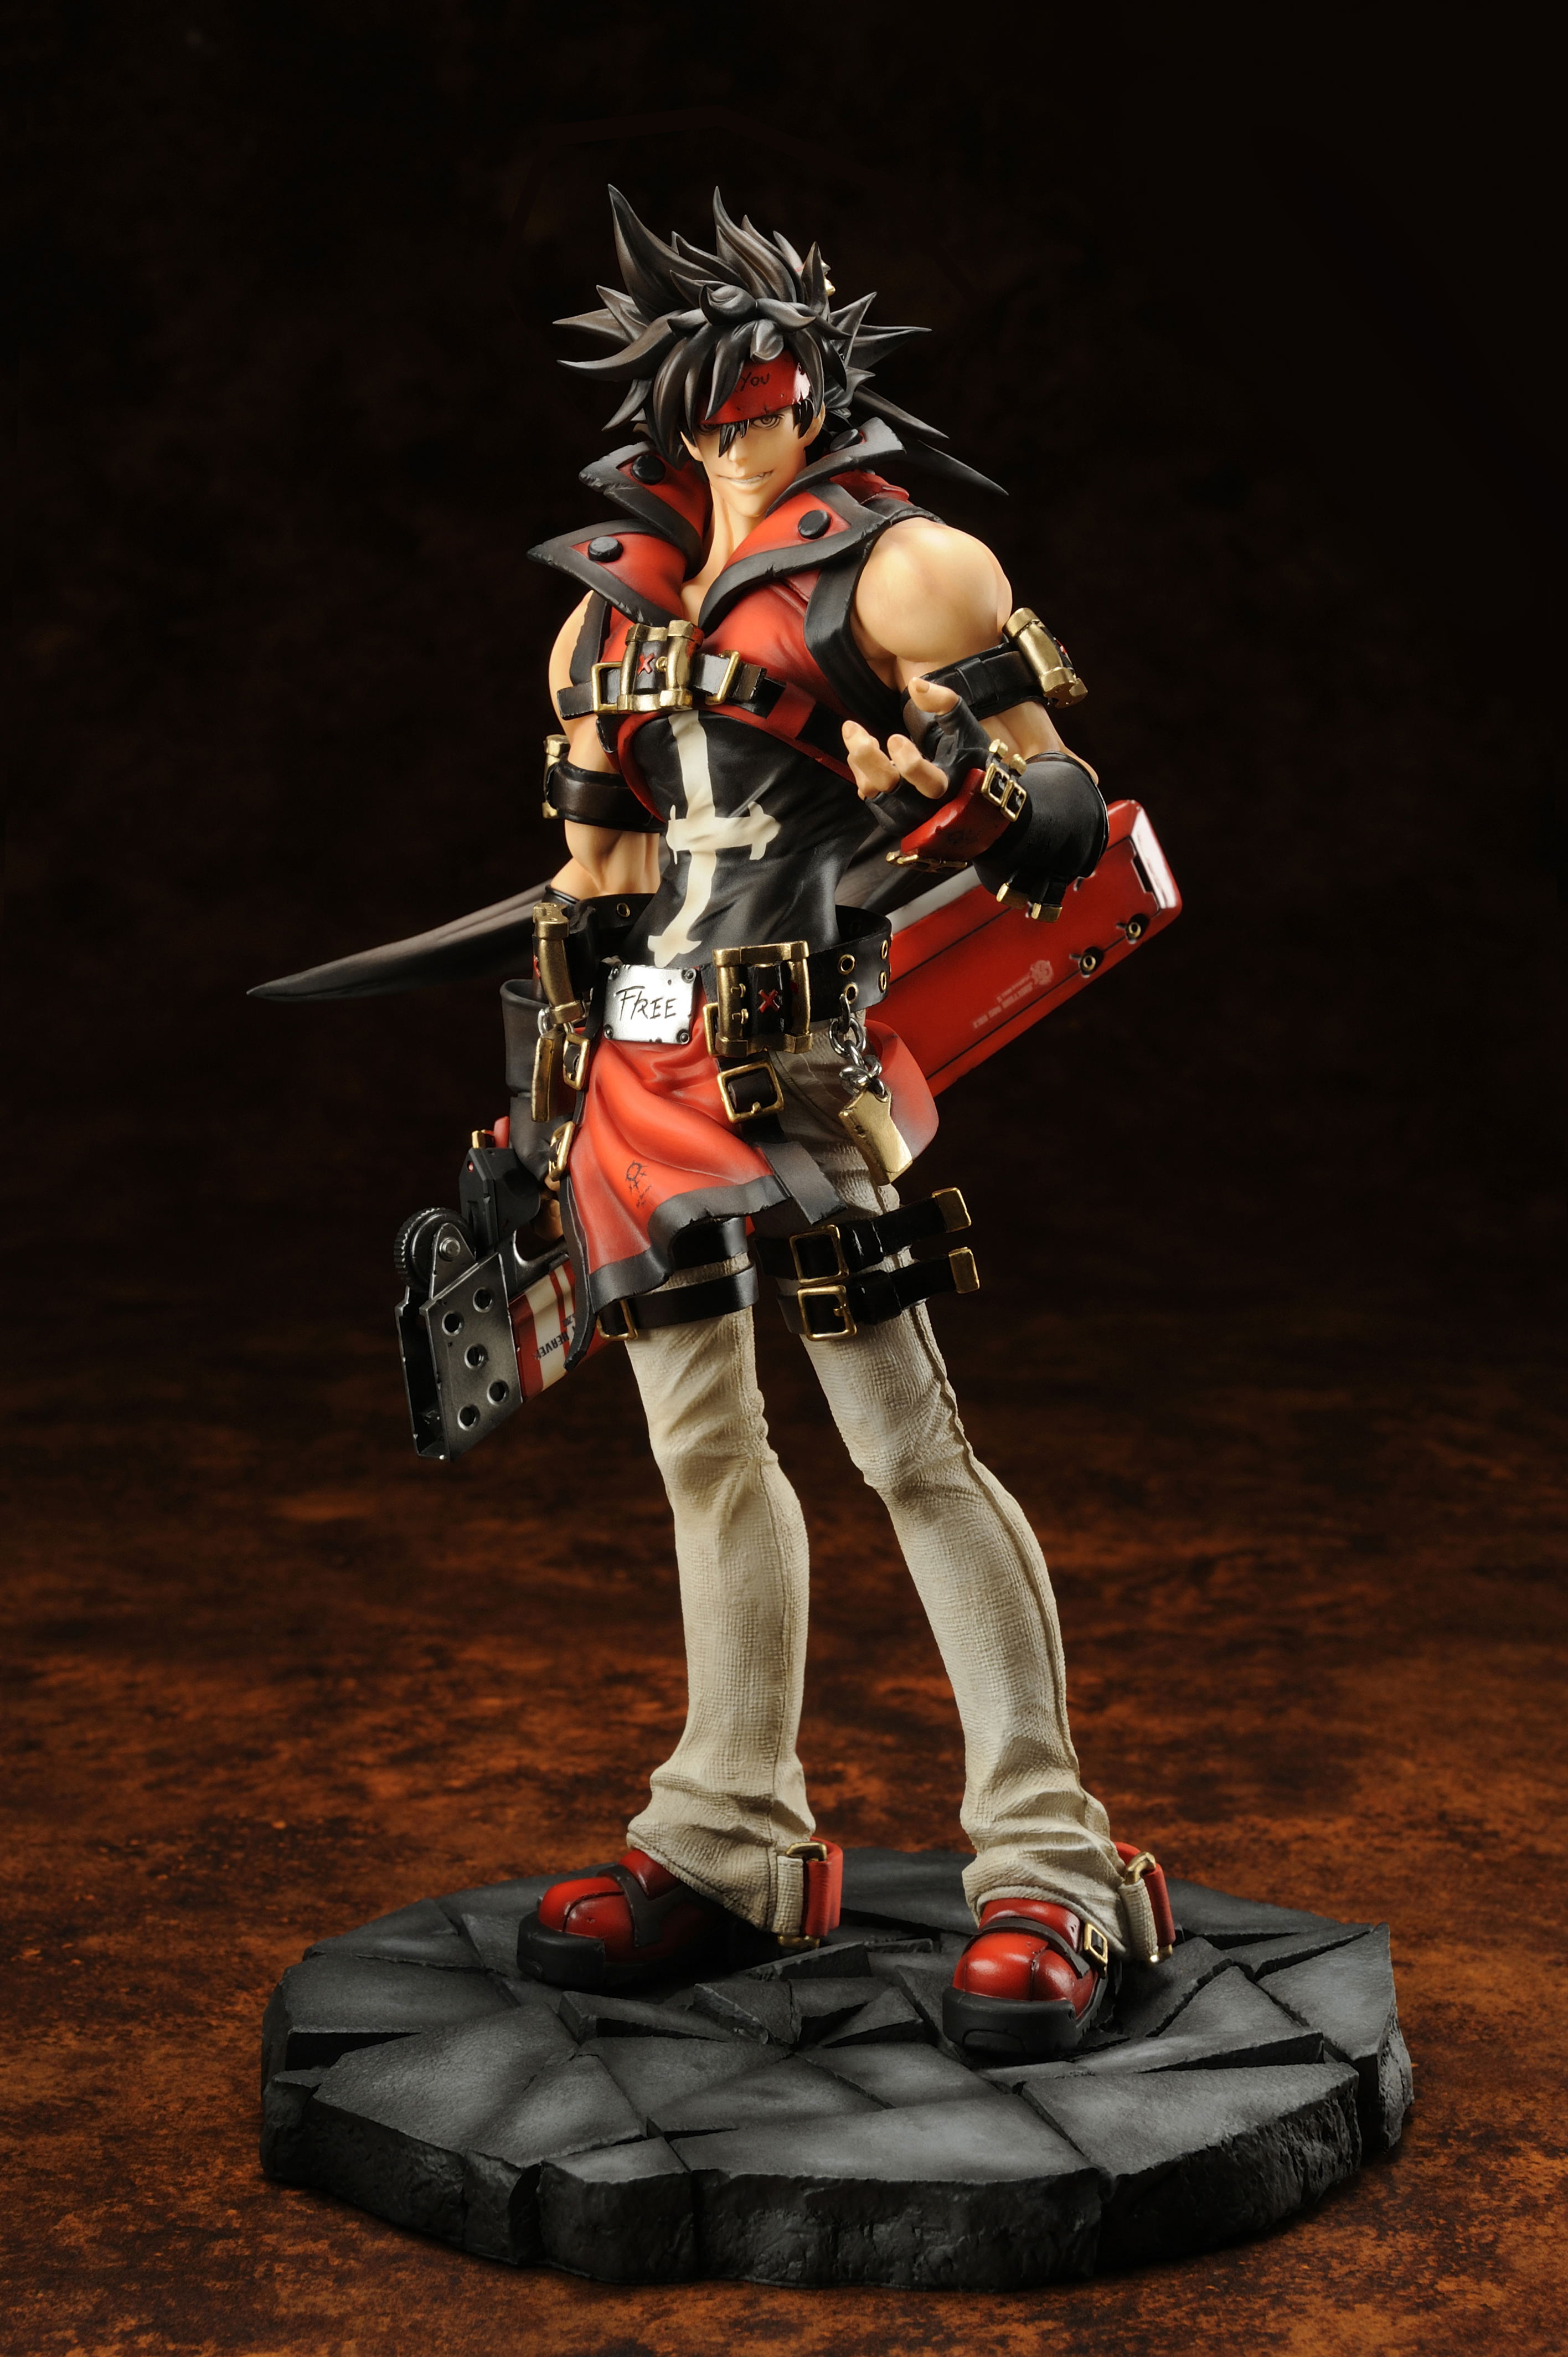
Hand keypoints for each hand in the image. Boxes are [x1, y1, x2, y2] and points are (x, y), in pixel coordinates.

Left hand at [841, 675, 960, 802]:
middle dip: (866, 756)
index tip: (895, 737)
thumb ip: (944, 702)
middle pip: (889, 787)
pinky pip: (866, 793)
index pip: (929, 784)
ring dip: (859, 759)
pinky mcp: (888, 814)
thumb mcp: (963, 726)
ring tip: (857, 734)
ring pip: (871, 790)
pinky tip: (864, 751)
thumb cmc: (965, 756)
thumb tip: (916, 684)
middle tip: (851, 728)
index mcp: (948, 786)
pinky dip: (860, 770)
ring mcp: (903, 813)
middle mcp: (924, 806)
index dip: (910, 763)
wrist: (964, 794)